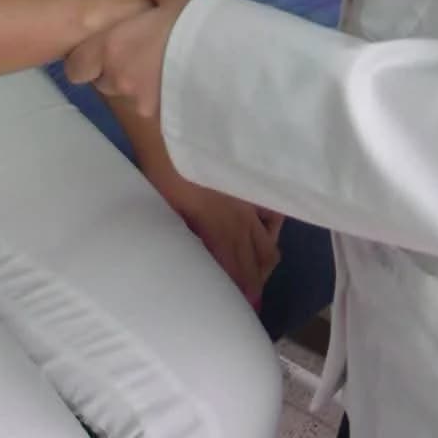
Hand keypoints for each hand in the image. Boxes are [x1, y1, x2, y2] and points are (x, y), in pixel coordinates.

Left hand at [65, 0, 194, 117]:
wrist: (233, 64)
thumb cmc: (197, 23)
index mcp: (113, 48)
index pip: (76, 68)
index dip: (87, 58)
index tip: (107, 46)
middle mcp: (120, 81)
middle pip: (103, 82)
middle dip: (116, 68)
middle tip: (143, 50)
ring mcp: (142, 104)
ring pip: (129, 96)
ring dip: (140, 83)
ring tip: (167, 65)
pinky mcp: (164, 119)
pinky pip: (154, 107)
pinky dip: (161, 96)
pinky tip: (182, 81)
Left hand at [143, 159, 282, 306]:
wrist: (174, 127)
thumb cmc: (163, 171)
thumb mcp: (168, 212)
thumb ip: (187, 240)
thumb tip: (197, 263)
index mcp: (220, 230)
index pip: (239, 272)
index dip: (245, 293)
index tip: (246, 310)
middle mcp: (243, 219)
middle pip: (258, 260)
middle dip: (255, 283)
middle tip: (251, 301)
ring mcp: (251, 199)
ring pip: (269, 241)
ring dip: (264, 261)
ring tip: (256, 272)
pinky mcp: (252, 182)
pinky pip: (273, 212)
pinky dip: (272, 227)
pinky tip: (265, 231)